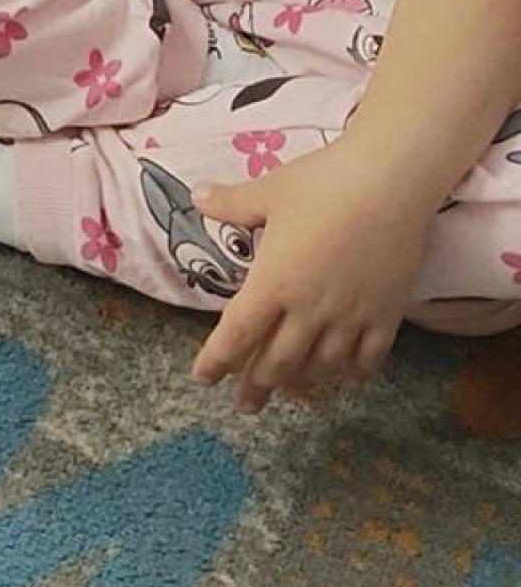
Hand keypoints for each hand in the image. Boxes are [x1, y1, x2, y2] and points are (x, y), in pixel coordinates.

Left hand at [192, 142, 432, 413]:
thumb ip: (232, 204)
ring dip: (301, 385)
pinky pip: (367, 358)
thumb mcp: (269, 192)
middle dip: (257, 385)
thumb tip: (196, 198)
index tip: (203, 378)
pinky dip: (352, 374)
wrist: (390, 182)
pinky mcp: (386, 315)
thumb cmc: (323, 183)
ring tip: (290, 395)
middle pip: (277, 361)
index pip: (237, 334)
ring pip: (321, 367)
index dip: (217, 360)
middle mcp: (309, 310)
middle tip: (244, 404)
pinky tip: (344, 378)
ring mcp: (350, 316)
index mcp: (273, 283)